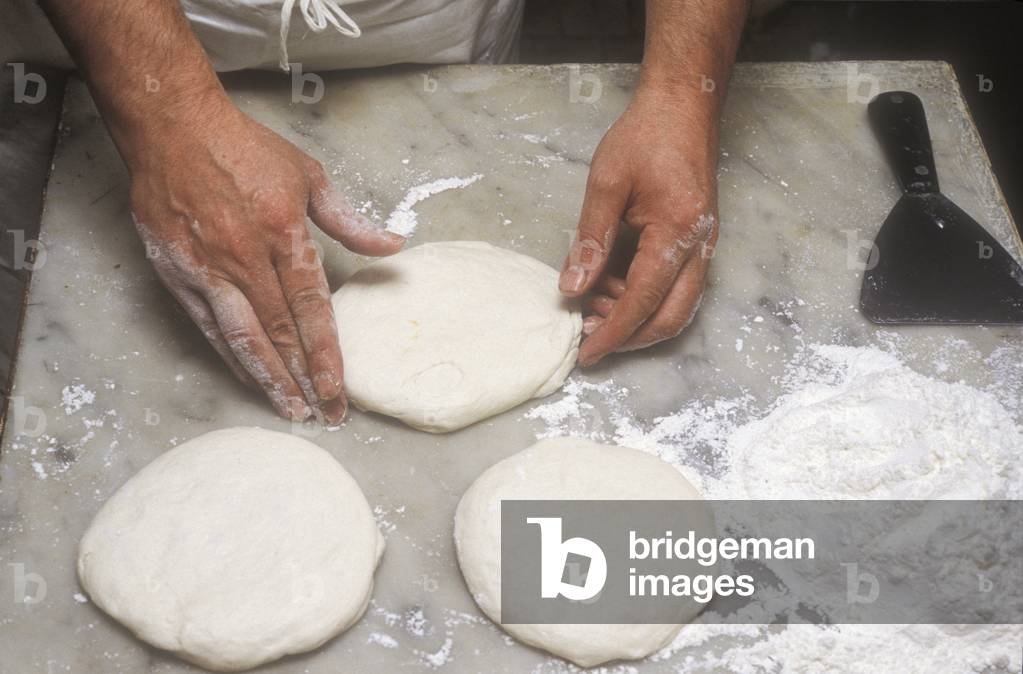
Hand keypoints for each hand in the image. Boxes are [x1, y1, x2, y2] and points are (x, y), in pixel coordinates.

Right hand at [127, 97, 403, 421]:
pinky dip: (230, 356)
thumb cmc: (244, 149)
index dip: (326, 354)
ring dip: (267, 379)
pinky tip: (247, 377)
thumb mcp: (308, 176)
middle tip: (321, 416)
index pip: (311, 309)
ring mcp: (208, 270)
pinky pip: (208, 326)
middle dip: (303, 380)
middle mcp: (246, 259)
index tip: (337, 390)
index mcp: (284, 235)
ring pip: (242, 338)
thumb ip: (349, 221)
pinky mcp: (178, 273)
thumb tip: (393, 244)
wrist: (172, 128)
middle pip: (280, 334)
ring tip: (289, 410)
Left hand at [559, 90, 718, 365]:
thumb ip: (590, 240)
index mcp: (678, 232)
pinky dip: (645, 299)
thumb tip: (572, 288)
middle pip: (671, 317)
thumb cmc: (645, 136)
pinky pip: (677, 288)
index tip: (586, 352)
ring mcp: (704, 247)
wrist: (684, 105)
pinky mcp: (698, 243)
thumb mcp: (606, 183)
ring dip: (637, 318)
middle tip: (589, 337)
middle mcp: (701, 247)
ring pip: (677, 307)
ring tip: (593, 305)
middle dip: (630, 337)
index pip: (643, 300)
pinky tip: (612, 286)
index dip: (613, 332)